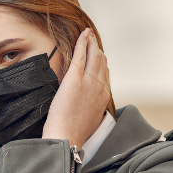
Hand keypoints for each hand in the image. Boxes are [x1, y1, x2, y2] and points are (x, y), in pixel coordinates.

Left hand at [42, 28, 111, 150]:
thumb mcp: (90, 120)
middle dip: (97, 50)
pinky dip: (82, 42)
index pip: (106, 75)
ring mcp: (89, 82)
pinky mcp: (75, 79)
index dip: (102, 64)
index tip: (98, 57)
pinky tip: (83, 35)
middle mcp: (100, 87)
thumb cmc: (74, 133)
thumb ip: (92, 108)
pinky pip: (81, 55)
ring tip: (87, 36)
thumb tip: (88, 106)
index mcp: (104, 97)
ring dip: (91, 44)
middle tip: (92, 41)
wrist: (67, 138)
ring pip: (94, 56)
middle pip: (102, 62)